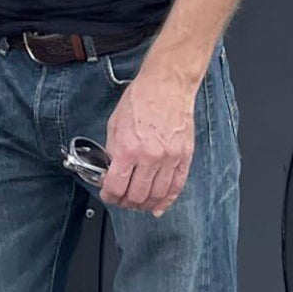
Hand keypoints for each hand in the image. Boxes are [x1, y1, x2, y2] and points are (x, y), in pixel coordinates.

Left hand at [99, 65, 198, 216]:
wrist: (166, 85)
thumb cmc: (141, 98)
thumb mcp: (115, 124)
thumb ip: (112, 150)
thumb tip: (110, 170)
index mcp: (129, 149)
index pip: (116, 186)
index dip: (109, 195)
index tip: (108, 194)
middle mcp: (150, 157)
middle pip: (137, 196)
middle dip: (125, 202)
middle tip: (122, 200)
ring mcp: (169, 159)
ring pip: (157, 195)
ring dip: (145, 205)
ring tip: (138, 203)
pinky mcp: (184, 157)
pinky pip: (176, 187)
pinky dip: (167, 200)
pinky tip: (159, 206)